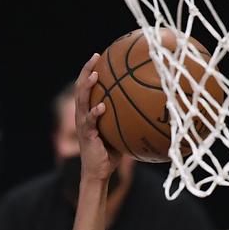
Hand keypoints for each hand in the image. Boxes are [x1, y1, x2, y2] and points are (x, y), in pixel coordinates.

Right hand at [75, 53, 121, 187]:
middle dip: (86, 70)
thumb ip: (126, 119)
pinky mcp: (87, 136)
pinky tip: (102, 106)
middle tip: (95, 57)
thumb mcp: (119, 132)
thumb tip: (148, 108)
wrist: (98, 173)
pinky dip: (95, 113)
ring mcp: (83, 125)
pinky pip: (90, 122)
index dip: (90, 70)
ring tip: (95, 75)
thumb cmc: (110, 154)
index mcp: (88, 112)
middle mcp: (82, 115)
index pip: (86, 87)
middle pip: (80, 87)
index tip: (98, 56)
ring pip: (81, 101)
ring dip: (87, 86)